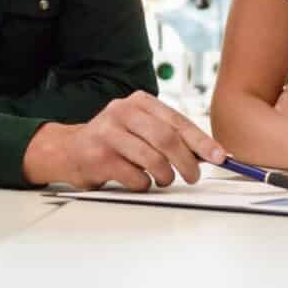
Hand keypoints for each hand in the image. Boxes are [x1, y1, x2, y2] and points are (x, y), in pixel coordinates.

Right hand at [23, 91, 225, 190]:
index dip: (201, 141)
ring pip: (153, 159)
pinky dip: (144, 184)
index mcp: (139, 102)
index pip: (178, 121)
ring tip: (165, 180)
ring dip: (165, 176)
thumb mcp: (140, 127)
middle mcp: (122, 112)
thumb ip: (168, 135)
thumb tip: (207, 153)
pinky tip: (139, 181)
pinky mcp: (98, 157)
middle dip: (186, 162)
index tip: (218, 156)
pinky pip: (135, 176)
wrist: (69, 150)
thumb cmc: (113, 140)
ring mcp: (108, 134)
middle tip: (193, 176)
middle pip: (167, 139)